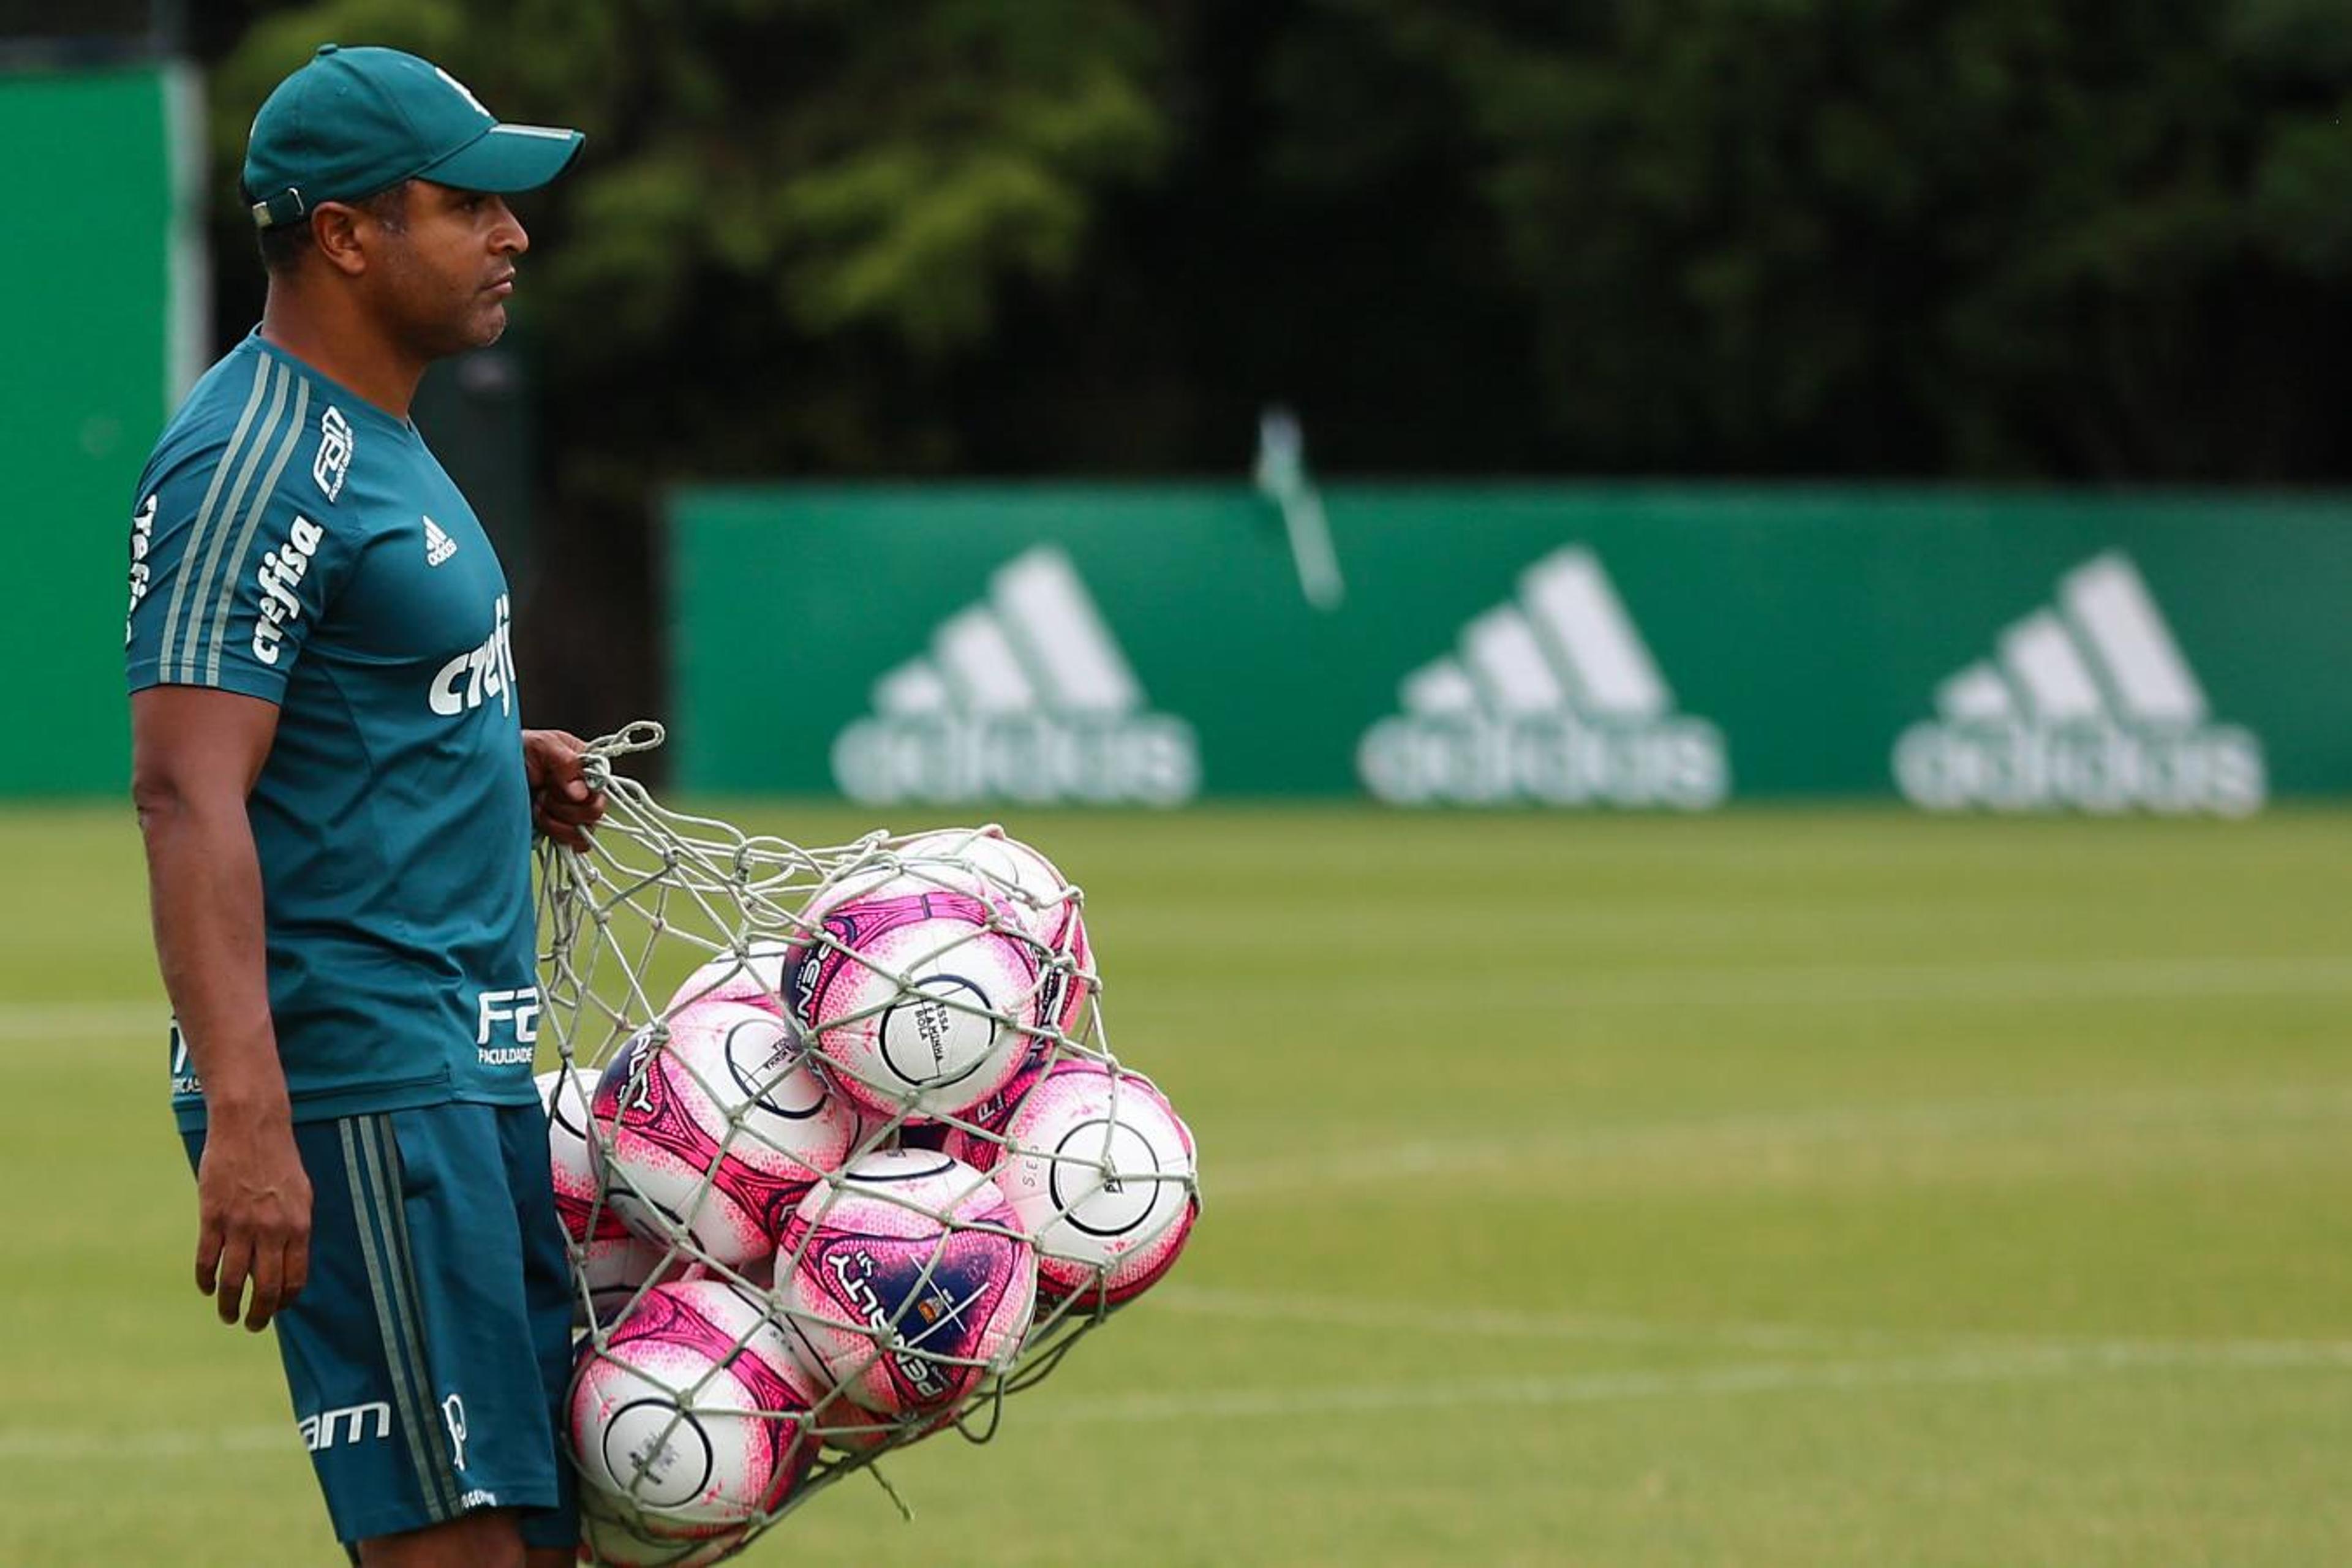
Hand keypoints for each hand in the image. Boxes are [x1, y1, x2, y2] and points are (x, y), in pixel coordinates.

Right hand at [195, 1115, 311, 1331]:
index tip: (276, 1310)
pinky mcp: (212, 1217)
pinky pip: (207, 1260)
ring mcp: (240, 1225)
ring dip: (228, 1305)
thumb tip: (289, 1267)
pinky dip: (205, 1280)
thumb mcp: (301, 1195)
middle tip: (252, 1325)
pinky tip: (205, 1287)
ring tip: (227, 1315)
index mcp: (298, 1226)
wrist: (251, 1127)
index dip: (284, 1301)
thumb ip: (295, 1231)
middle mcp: (272, 1230)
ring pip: (232, 1281)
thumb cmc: (279, 1162)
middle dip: (259, 1315)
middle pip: (264, 1289)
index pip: (294, 1280)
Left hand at [524, 728, 605, 850]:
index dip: (584, 792)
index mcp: (586, 768)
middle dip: (566, 808)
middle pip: (594, 813)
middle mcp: (584, 792)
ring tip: (537, 806)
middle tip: (544, 794)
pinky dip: (556, 835)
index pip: (602, 787)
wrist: (492, 771)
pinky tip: (539, 820)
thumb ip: (566, 762)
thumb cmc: (518, 750)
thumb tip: (580, 793)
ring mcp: (572, 813)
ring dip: (556, 821)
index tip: (562, 787)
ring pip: (584, 832)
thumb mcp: (542, 745)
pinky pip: (573, 845)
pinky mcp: (561, 830)